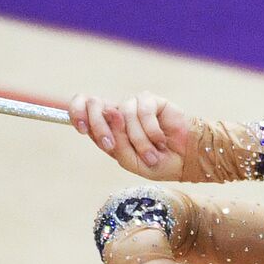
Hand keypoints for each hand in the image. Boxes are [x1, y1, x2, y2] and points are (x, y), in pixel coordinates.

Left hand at [69, 92, 191, 181]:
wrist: (186, 160)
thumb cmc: (157, 163)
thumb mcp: (130, 161)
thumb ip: (116, 142)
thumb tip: (110, 111)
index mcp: (107, 127)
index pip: (82, 107)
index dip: (77, 113)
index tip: (83, 129)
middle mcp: (117, 114)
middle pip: (95, 103)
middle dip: (100, 126)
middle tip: (111, 145)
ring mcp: (134, 106)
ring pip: (123, 114)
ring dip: (138, 140)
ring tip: (152, 155)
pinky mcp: (151, 101)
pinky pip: (143, 110)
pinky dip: (151, 131)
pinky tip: (161, 141)